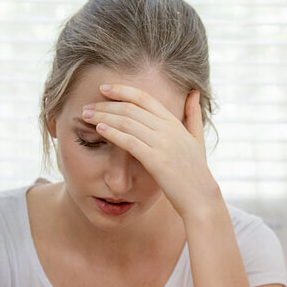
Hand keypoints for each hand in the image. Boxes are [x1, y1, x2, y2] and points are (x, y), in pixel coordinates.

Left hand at [84, 84, 220, 219]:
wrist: (200, 198)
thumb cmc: (196, 171)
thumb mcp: (198, 139)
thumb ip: (194, 115)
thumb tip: (194, 92)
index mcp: (174, 122)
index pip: (144, 97)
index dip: (122, 90)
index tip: (104, 88)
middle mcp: (168, 129)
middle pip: (130, 108)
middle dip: (105, 104)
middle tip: (87, 105)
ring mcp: (163, 144)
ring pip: (127, 122)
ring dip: (103, 116)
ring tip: (86, 115)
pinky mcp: (156, 160)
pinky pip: (129, 141)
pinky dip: (112, 133)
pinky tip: (99, 129)